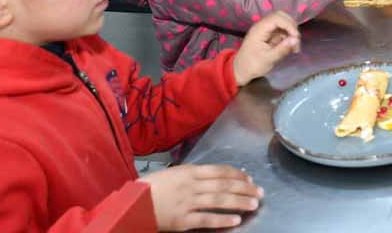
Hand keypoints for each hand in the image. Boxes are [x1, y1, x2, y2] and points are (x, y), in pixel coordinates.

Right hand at [142, 165, 262, 230]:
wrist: (132, 203)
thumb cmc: (151, 187)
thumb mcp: (173, 173)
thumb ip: (193, 175)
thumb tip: (216, 176)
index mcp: (189, 172)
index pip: (220, 171)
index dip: (237, 174)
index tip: (249, 178)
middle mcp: (191, 186)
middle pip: (224, 185)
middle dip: (244, 188)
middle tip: (260, 192)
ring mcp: (187, 203)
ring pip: (219, 201)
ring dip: (239, 202)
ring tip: (253, 205)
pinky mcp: (182, 220)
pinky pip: (206, 219)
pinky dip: (222, 220)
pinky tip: (235, 220)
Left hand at [231, 11, 300, 85]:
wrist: (241, 71)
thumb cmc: (252, 65)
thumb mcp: (268, 59)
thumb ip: (282, 49)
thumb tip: (296, 39)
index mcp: (259, 29)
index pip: (277, 18)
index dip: (289, 25)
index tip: (296, 38)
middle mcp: (263, 26)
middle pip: (281, 16)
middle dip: (291, 26)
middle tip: (296, 40)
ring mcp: (266, 30)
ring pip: (283, 23)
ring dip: (291, 32)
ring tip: (295, 47)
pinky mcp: (270, 36)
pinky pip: (282, 31)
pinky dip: (289, 37)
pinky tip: (291, 48)